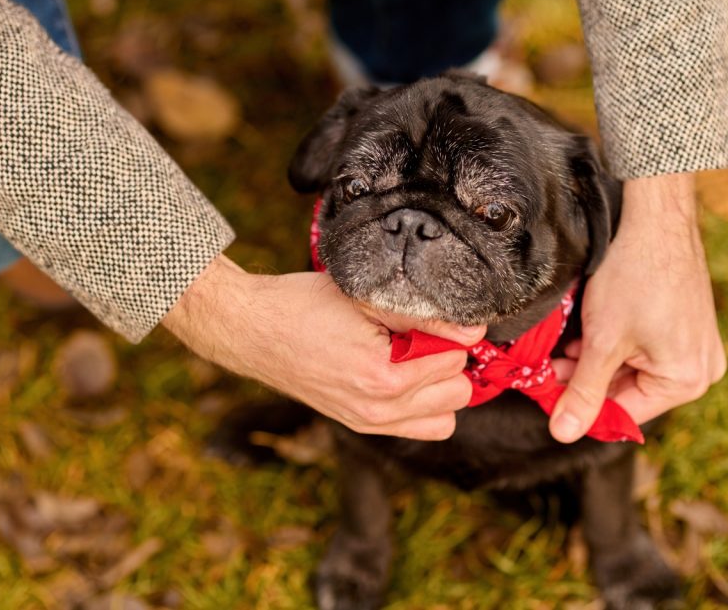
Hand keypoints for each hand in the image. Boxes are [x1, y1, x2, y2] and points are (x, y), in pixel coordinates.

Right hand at [162, 255, 484, 439]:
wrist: (253, 330)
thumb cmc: (303, 305)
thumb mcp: (368, 297)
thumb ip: (425, 317)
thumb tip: (474, 331)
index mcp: (383, 378)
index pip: (456, 359)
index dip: (449, 330)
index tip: (427, 316)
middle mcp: (379, 412)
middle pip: (458, 392)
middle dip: (449, 360)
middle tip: (422, 335)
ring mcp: (369, 424)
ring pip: (446, 418)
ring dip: (440, 387)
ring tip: (414, 357)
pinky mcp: (361, 426)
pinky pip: (421, 428)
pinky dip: (423, 404)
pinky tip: (402, 374)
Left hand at [548, 173, 726, 441]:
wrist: (655, 219)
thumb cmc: (634, 277)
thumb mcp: (602, 342)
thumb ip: (583, 391)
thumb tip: (563, 434)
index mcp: (688, 381)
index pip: (624, 413)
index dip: (581, 407)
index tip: (548, 396)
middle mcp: (701, 370)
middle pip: (629, 391)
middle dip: (587, 379)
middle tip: (551, 366)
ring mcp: (696, 346)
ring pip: (632, 369)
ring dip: (596, 361)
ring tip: (568, 344)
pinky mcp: (686, 325)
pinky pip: (644, 349)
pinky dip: (614, 344)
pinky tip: (590, 330)